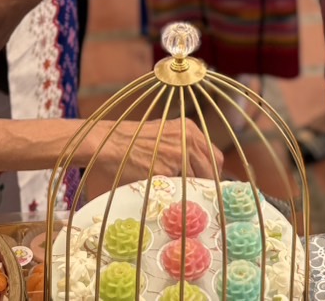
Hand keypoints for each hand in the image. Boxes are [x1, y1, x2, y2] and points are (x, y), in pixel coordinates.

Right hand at [84, 118, 217, 192]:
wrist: (108, 144)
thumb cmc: (133, 142)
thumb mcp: (164, 135)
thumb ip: (184, 148)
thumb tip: (201, 171)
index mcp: (189, 128)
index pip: (215, 156)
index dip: (212, 173)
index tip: (208, 185)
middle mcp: (188, 138)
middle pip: (211, 169)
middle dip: (206, 184)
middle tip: (197, 196)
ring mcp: (179, 153)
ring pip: (197, 180)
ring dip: (191, 190)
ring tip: (178, 195)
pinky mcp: (167, 168)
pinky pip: (180, 187)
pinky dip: (176, 194)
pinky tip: (167, 195)